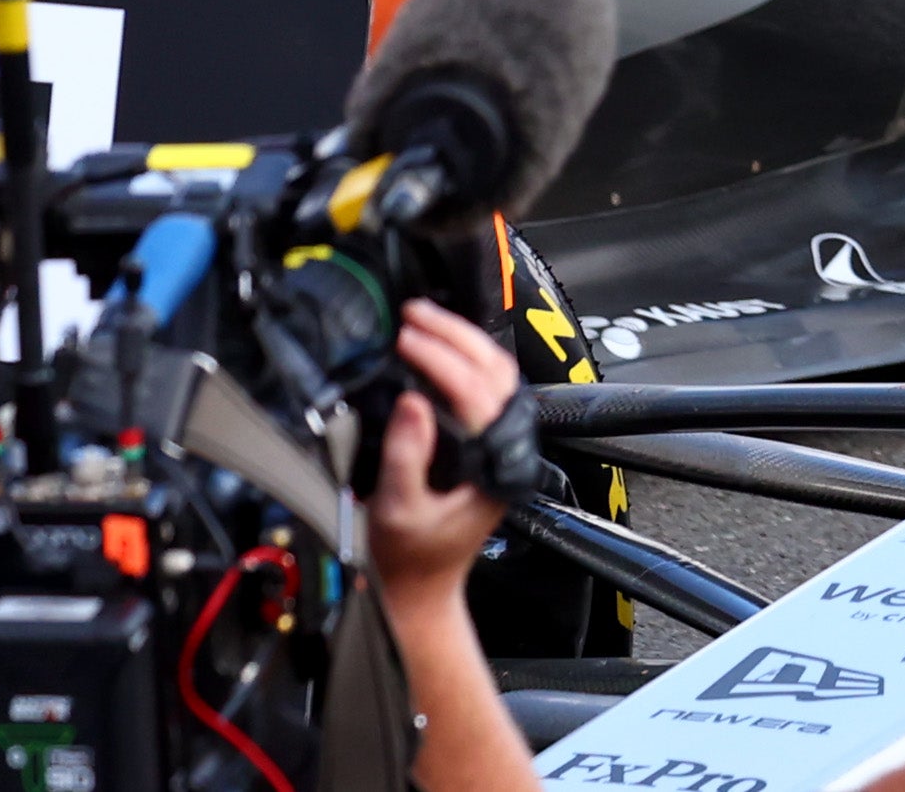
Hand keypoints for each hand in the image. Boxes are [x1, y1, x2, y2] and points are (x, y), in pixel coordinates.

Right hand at [365, 300, 522, 608]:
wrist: (421, 591)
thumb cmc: (408, 559)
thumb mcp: (395, 511)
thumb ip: (405, 457)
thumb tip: (410, 401)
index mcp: (495, 465)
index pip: (476, 392)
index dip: (440, 359)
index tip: (406, 338)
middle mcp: (509, 449)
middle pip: (496, 371)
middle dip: (456, 335)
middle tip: (415, 313)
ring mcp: (504, 444)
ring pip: (496, 375)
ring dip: (461, 342)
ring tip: (422, 320)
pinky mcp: (490, 444)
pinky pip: (485, 389)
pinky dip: (462, 361)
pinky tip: (435, 350)